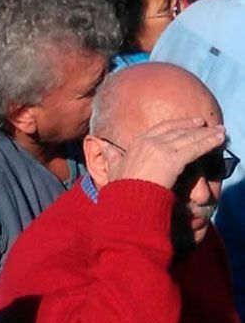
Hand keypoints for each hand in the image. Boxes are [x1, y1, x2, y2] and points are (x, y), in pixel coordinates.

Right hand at [108, 117, 225, 189]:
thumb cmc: (120, 188)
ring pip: (189, 137)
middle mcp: (150, 142)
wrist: (127, 199)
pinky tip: (219, 140)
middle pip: (177, 130)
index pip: (161, 128)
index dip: (177, 124)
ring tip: (221, 131)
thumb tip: (102, 145)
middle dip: (194, 127)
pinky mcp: (173, 159)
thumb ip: (110, 155)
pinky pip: (195, 148)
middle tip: (207, 124)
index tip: (189, 123)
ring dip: (207, 134)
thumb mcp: (111, 168)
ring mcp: (162, 149)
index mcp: (137, 142)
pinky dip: (209, 142)